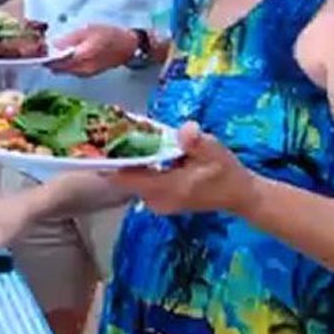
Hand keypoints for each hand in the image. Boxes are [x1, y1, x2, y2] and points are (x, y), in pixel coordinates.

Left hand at [48, 24, 137, 76]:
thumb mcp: (86, 30)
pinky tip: (67, 54)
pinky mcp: (87, 74)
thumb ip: (68, 39)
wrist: (127, 46)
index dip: (45, 57)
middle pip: (58, 68)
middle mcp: (82, 70)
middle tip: (44, 48)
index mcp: (81, 57)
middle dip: (50, 60)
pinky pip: (71, 71)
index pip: (56, 62)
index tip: (39, 49)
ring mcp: (85, 74)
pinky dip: (66, 64)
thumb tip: (51, 44)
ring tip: (55, 50)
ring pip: (64, 71)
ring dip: (57, 63)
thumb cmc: (108, 34)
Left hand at [109, 122, 255, 214]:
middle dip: (114, 156)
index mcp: (166, 188)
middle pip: (123, 178)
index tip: (93, 145)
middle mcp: (156, 199)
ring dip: (123, 160)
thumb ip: (198, 142)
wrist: (240, 195)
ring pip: (129, 180)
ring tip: (113, 137)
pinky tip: (133, 148)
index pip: (124, 178)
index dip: (107, 162)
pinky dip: (134, 166)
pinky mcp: (159, 199)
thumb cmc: (226, 172)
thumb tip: (187, 131)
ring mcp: (156, 202)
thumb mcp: (215, 152)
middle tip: (101, 132)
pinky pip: (139, 181)